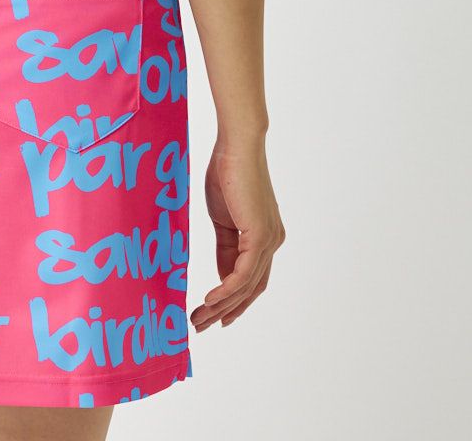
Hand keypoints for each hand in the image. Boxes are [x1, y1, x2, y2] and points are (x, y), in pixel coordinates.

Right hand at [191, 139, 284, 330]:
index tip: (214, 314)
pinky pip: (244, 273)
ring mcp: (269, 240)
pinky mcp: (260, 236)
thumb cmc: (227, 172)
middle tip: (201, 325)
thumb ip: (225, 248)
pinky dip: (227, 290)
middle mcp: (272, 242)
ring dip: (222, 305)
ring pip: (247, 286)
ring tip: (199, 317)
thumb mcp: (222, 218)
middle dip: (226, 310)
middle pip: (251, 289)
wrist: (236, 146)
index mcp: (264, 237)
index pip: (251, 279)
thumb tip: (221, 276)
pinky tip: (211, 299)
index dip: (234, 301)